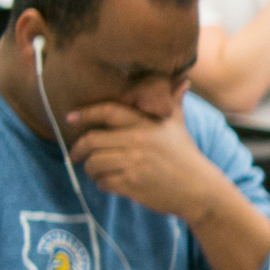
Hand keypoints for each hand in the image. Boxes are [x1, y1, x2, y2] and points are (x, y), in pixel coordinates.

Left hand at [66, 100, 221, 218]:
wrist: (200, 189)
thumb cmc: (186, 156)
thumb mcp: (179, 126)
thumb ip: (174, 103)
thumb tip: (184, 80)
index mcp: (146, 123)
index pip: (107, 111)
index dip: (84, 113)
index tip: (70, 118)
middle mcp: (138, 140)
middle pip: (92, 140)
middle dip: (78, 149)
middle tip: (75, 155)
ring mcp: (134, 162)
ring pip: (94, 163)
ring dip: (91, 169)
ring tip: (97, 171)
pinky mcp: (132, 183)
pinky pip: (103, 182)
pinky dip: (102, 184)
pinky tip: (112, 183)